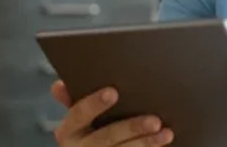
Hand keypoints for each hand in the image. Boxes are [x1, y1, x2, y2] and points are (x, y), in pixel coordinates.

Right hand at [50, 80, 173, 146]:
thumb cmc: (88, 128)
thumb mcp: (79, 118)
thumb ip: (74, 99)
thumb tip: (60, 84)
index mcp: (68, 130)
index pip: (78, 114)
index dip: (94, 103)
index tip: (113, 92)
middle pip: (106, 137)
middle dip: (131, 128)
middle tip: (154, 120)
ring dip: (146, 143)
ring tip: (166, 133)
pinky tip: (163, 142)